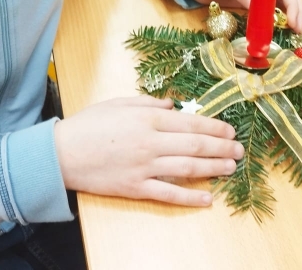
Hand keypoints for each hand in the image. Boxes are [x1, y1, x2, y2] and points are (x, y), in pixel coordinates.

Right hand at [55, 97, 243, 205]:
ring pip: (187, 167)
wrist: (61, 154)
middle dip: (221, 146)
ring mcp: (144, 167)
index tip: (229, 129)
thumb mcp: (118, 104)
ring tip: (231, 167)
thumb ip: (148, 103)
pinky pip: (168, 193)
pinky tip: (207, 198)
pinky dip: (190, 196)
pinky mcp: (136, 187)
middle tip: (239, 149)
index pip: (189, 122)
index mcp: (147, 119)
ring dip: (213, 167)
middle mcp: (150, 142)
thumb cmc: (88, 125)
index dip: (213, 126)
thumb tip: (174, 105)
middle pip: (195, 144)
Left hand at [179, 0, 301, 31]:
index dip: (294, 5)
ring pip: (283, 6)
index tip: (294, 22)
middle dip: (298, 13)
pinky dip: (277, 23)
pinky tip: (279, 33)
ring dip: (291, 18)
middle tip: (298, 32)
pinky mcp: (251, 6)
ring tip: (294, 34)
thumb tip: (261, 9)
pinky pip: (269, 14)